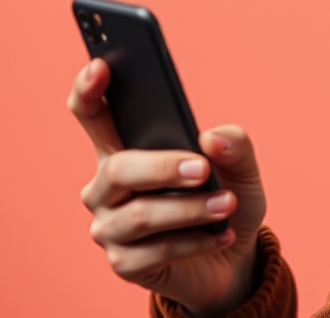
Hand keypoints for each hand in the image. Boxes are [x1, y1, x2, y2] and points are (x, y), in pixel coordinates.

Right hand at [68, 58, 267, 315]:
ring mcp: (111, 226)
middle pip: (117, 168)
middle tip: (203, 169)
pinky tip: (223, 234)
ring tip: (226, 204)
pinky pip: (155, 251)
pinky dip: (195, 241)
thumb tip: (212, 138)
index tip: (100, 66)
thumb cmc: (226, 199)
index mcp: (125, 147)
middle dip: (162, 167)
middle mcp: (106, 186)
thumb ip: (234, 145)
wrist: (234, 256)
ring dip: (188, 210)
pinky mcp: (125, 263)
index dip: (88, 89)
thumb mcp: (242, 167)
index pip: (92, 113)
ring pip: (139, 214)